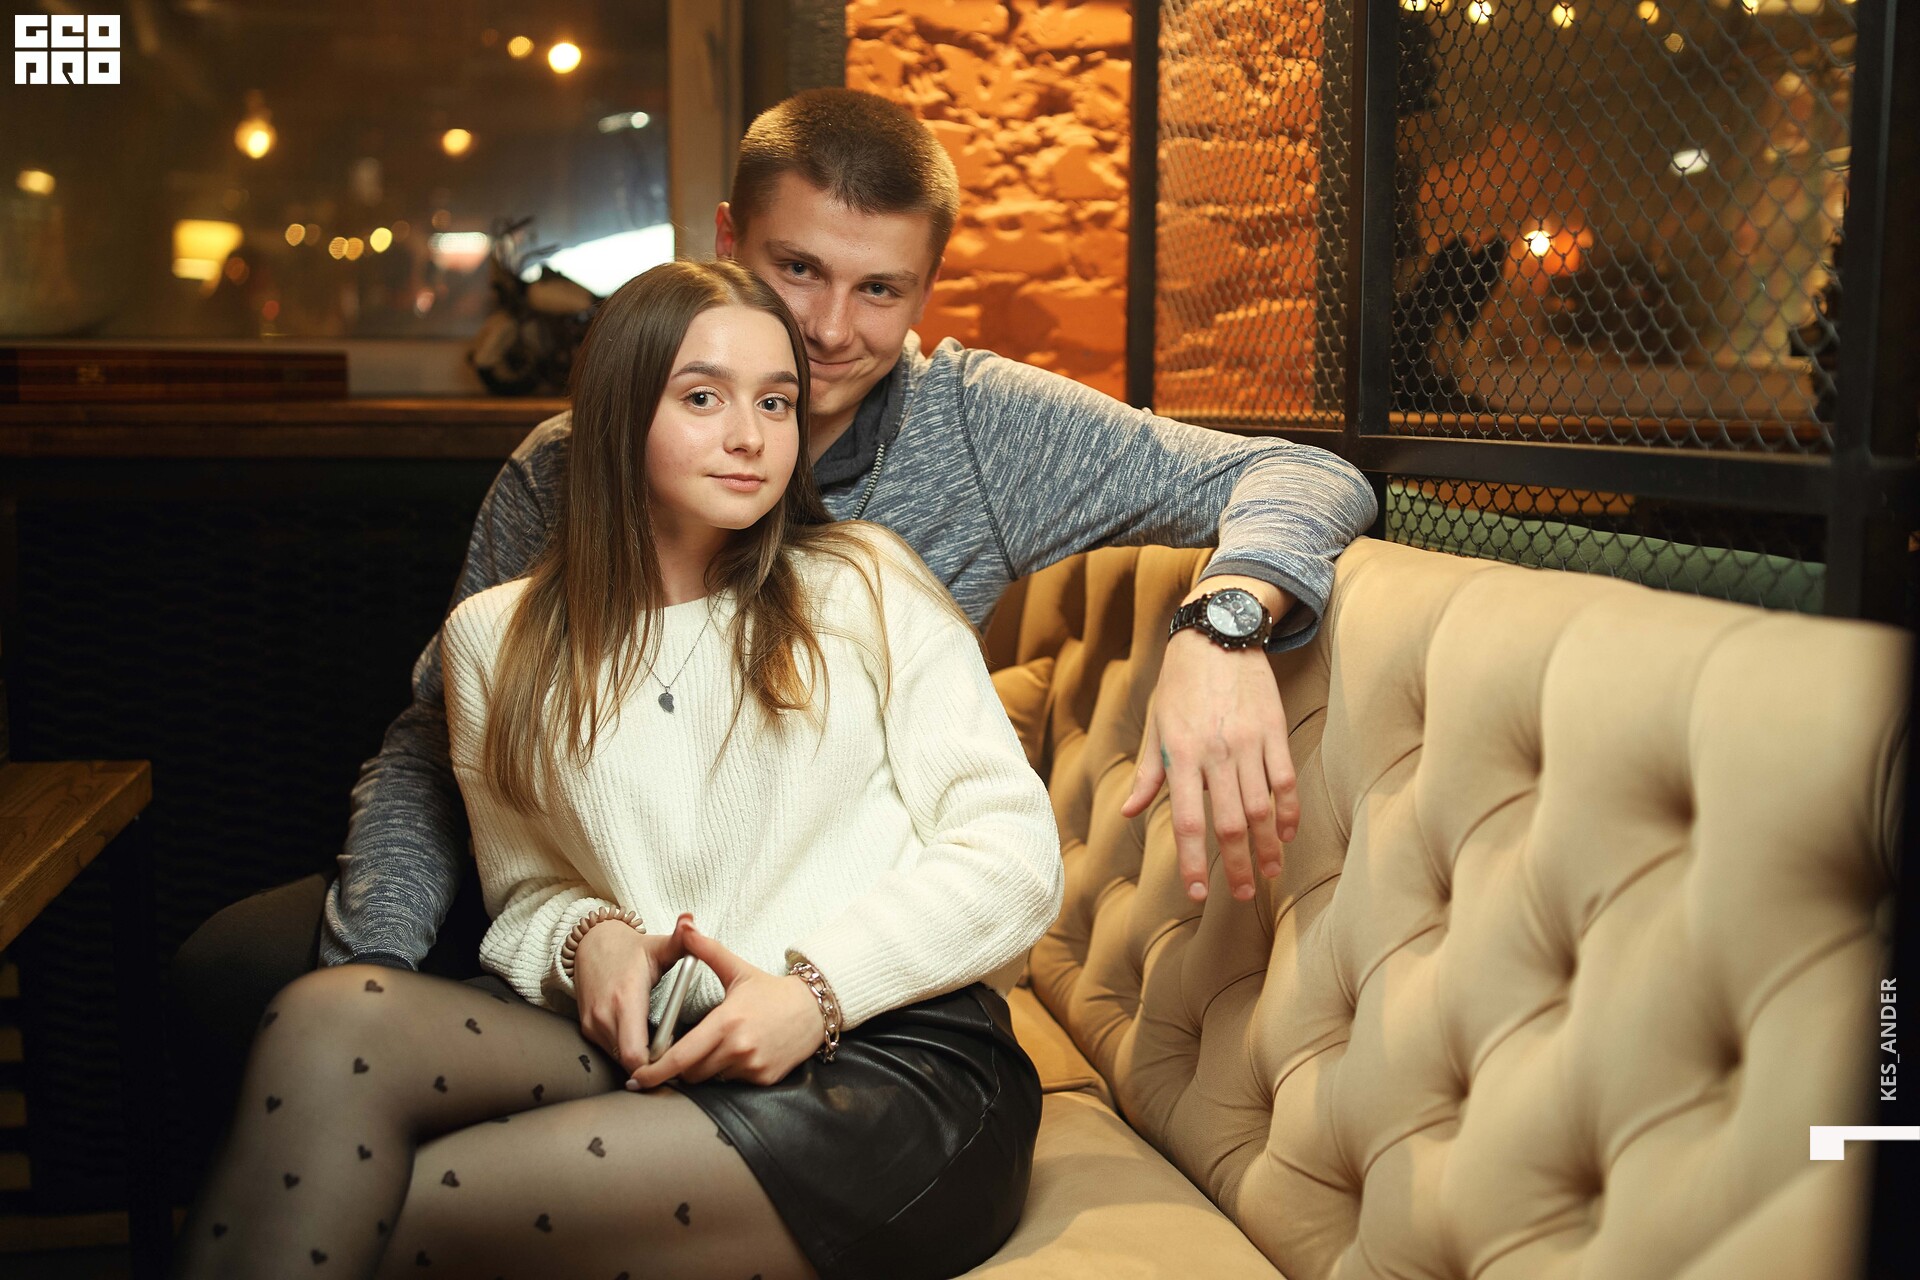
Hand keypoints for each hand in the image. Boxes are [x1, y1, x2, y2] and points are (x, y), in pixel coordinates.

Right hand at [574, 912, 693, 1076]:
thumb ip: (680, 939)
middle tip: (676, 1059)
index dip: (657, 1065)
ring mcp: (593, 1025)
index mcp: (625, 999)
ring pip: (619, 1061)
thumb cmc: (630, 949)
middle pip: (629, 1064)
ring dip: (640, 1060)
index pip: (636, 1054)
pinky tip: (644, 1042)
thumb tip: (690, 921)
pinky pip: (611, 1052)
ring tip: (663, 1049)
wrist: (591, 945)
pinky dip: (627, 1053)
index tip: (677, 1059)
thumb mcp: (658, 945)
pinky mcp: (587, 1029)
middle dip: (653, 1066)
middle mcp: (604, 1016)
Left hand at [626, 923, 824, 1089]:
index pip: (681, 1056)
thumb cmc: (771, 991)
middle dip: (681, 1065)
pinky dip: (729, 1072)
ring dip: (706, 1068)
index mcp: (726, 1021)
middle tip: (682, 1052)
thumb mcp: (737, 968)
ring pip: (711, 1079)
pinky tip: (740, 1052)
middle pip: (691, 1072)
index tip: (638, 1077)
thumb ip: (707, 949)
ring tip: (718, 1046)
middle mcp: (738, 1048)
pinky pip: (733, 1082)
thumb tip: (685, 926)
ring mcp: (752, 1066)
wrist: (814, 1009)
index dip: (655, 1071)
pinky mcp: (764, 1079)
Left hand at [1120, 576, 1297, 902]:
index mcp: (1181, 754)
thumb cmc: (1179, 683)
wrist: (1217, 633)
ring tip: (1270, 873)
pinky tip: (1289, 833)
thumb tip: (1128, 812)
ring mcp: (1249, 742)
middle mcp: (1216, 753)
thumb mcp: (1156, 724)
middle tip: (1243, 895)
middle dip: (1237, 866)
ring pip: (1262, 807)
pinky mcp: (1274, 729)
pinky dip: (1289, 811)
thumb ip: (1148, 773)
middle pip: (1230, 823)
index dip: (1193, 861)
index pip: (1188, 821)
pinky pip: (1285, 780)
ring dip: (1268, 846)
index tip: (1196, 893)